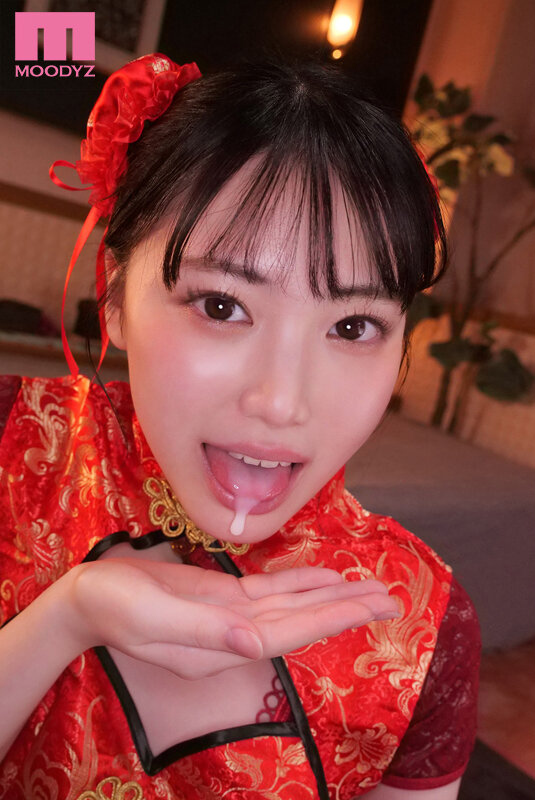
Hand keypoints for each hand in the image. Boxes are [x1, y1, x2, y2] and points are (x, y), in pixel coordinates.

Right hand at [66, 559, 398, 678]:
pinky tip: (322, 576)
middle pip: (301, 620)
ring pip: (291, 604)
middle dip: (346, 608)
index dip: (332, 618)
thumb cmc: (113, 607)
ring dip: (330, 595)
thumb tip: (254, 644)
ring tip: (370, 587)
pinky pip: (270, 590)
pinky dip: (299, 582)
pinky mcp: (221, 598)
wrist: (87, 598)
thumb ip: (202, 632)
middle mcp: (235, 634)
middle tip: (391, 598)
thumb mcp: (152, 619)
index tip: (372, 608)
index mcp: (222, 644)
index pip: (290, 632)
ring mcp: (230, 616)